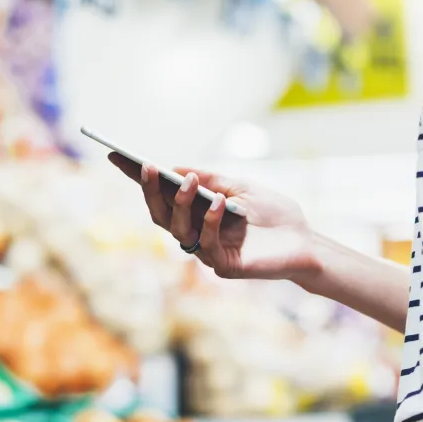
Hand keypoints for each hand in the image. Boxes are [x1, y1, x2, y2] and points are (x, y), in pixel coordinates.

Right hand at [107, 153, 317, 280]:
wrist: (305, 240)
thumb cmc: (274, 213)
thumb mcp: (241, 186)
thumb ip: (211, 179)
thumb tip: (176, 169)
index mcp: (196, 213)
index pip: (161, 195)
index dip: (138, 178)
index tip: (117, 155)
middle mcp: (196, 233)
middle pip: (161, 215)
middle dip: (151, 191)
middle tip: (147, 167)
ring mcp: (207, 252)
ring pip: (178, 231)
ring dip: (180, 204)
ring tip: (190, 182)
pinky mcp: (224, 266)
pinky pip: (207, 243)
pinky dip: (210, 221)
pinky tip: (219, 202)